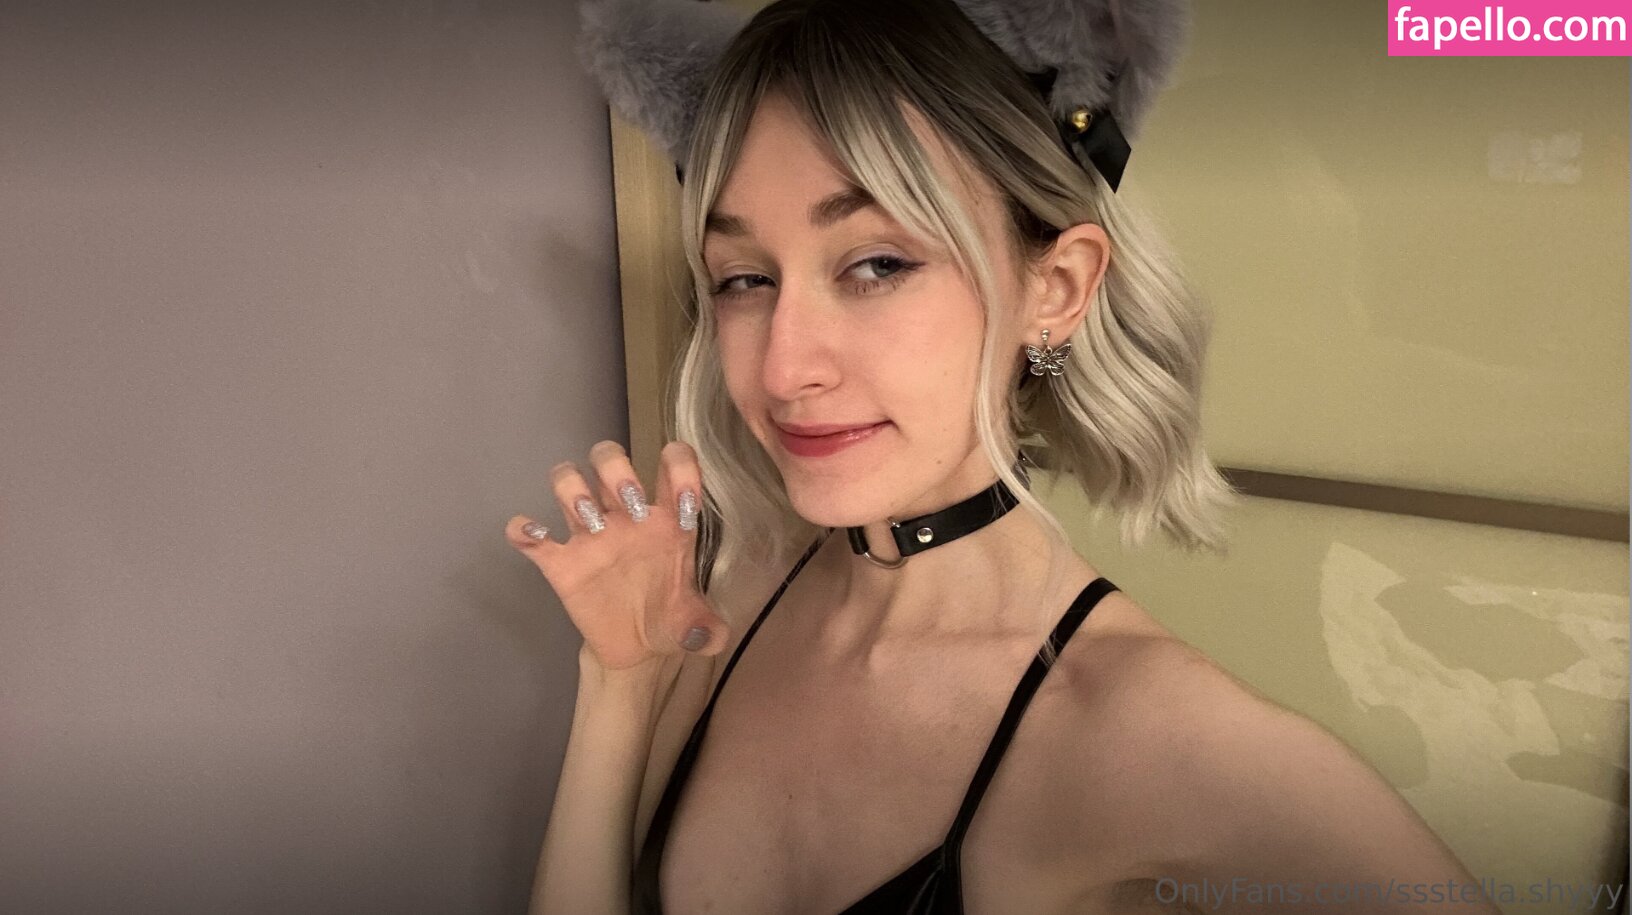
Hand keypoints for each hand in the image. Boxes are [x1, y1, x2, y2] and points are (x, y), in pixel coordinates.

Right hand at [504, 439, 726, 670]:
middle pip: (610, 460)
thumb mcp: (695, 626)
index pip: (673, 467)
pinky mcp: (562, 564)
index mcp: (666, 521)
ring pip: (568, 481)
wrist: (636, 649)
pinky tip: (534, 538)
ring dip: (573, 491)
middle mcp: (626, 518)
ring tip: (593, 525)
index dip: (680, 468)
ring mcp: (591, 536)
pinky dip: (524, 530)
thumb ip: (707, 629)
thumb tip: (711, 637)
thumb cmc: (669, 619)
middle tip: (630, 505)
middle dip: (617, 472)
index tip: (685, 503)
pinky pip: (530, 536)